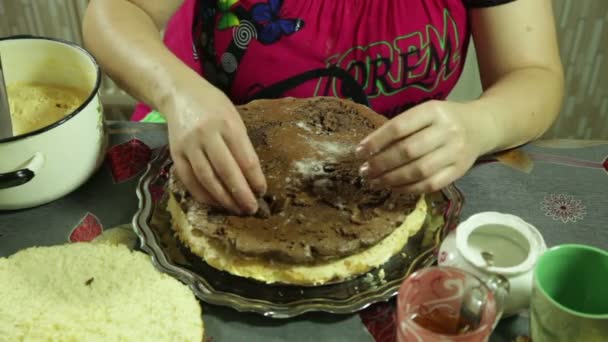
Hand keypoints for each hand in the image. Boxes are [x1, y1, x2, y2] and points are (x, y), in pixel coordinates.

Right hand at [164, 80, 265, 213]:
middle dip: (241, 194)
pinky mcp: (175, 154)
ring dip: (223, 199)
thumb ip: (241, 144)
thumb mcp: (234, 117)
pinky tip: (215, 203)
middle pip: (226, 171)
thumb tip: (251, 177)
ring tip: (236, 210)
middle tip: (252, 208)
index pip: (245, 158)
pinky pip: (189, 180)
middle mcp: (207, 135)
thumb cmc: (213, 106)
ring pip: (207, 179)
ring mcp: (189, 145)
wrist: (179, 94)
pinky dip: (203, 195)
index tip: (262, 192)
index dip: (255, 179)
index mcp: (228, 124)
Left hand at [357, 100, 489, 193]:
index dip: (377, 141)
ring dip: (391, 179)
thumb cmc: (442, 119)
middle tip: (364, 171)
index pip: (400, 127)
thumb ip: (401, 127)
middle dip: (381, 164)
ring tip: (374, 182)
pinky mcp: (459, 171)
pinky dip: (408, 189)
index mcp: (433, 111)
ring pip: (418, 171)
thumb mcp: (425, 112)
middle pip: (408, 151)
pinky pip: (430, 184)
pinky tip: (393, 188)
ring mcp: (455, 152)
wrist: (481, 126)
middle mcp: (446, 131)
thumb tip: (367, 148)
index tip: (359, 151)